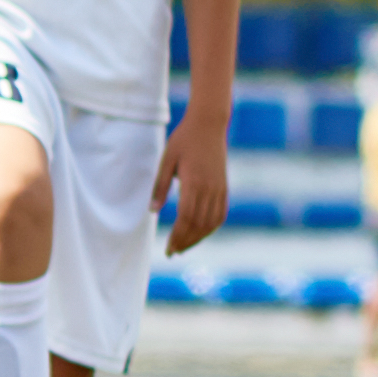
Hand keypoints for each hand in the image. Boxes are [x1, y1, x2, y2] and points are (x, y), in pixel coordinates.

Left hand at [162, 119, 229, 255]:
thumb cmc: (184, 140)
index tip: (168, 248)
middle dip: (186, 241)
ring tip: (185, 246)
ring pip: (211, 222)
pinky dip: (211, 227)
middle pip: (199, 224)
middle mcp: (209, 188)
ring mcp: (219, 188)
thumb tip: (153, 211)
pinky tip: (201, 232)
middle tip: (172, 252)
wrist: (209, 124)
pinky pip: (220, 213)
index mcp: (193, 182)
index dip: (178, 236)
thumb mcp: (166, 160)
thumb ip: (160, 186)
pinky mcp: (224, 186)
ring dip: (198, 237)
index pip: (186, 218)